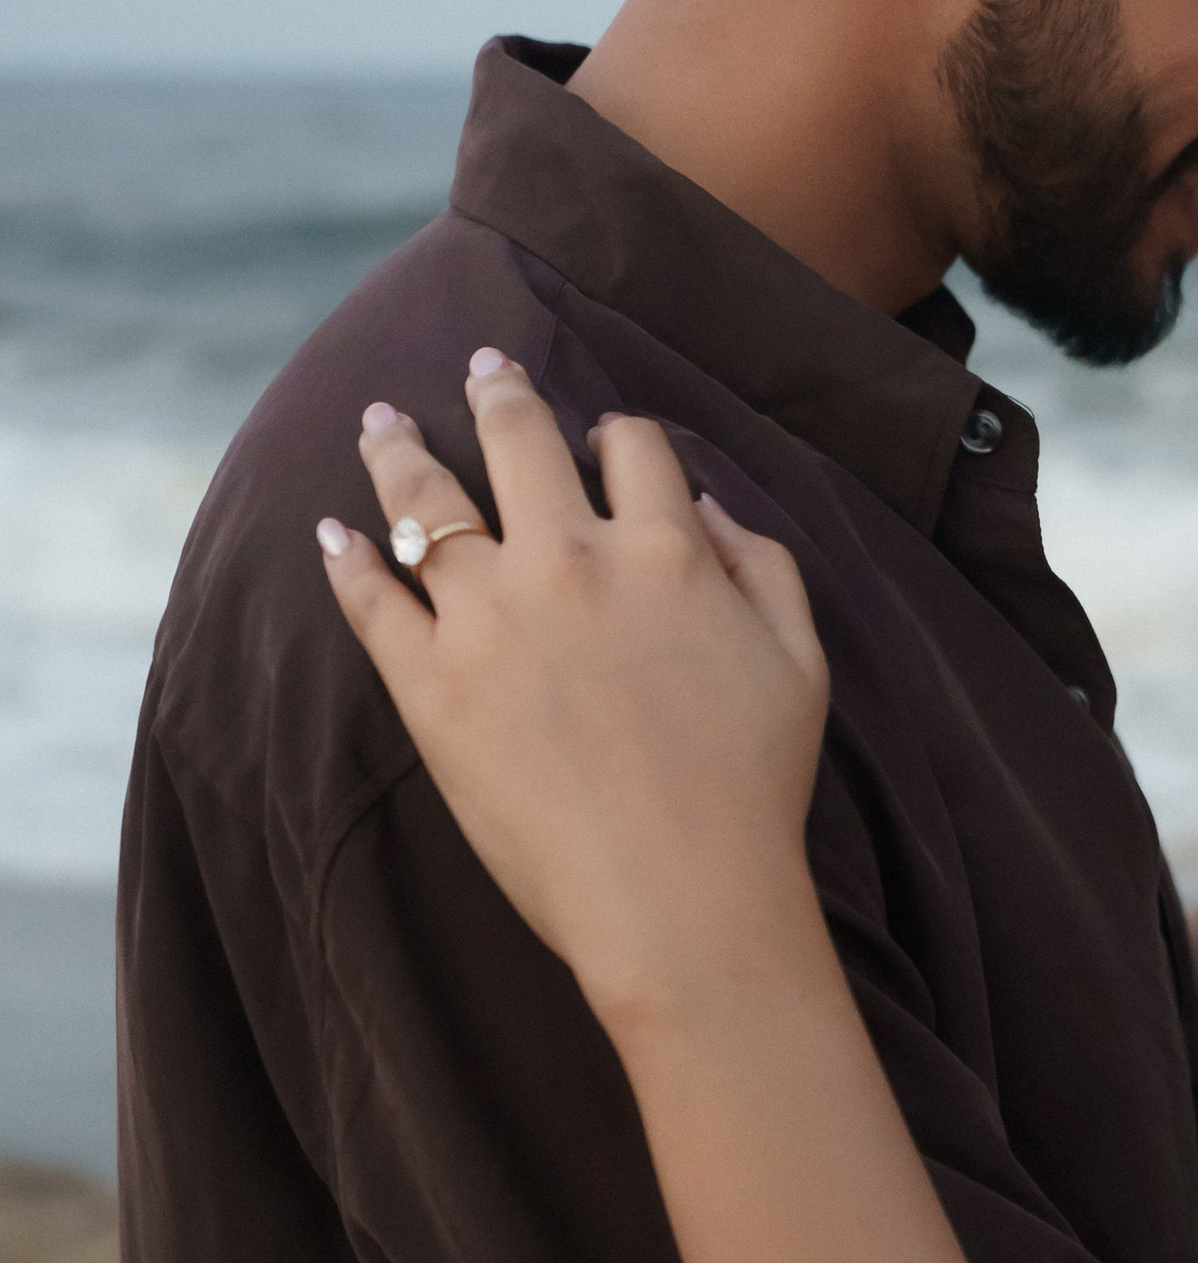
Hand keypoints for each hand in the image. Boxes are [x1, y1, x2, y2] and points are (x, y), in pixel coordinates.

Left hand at [320, 356, 833, 1036]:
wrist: (680, 897)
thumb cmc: (753, 788)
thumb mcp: (800, 661)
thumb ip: (761, 565)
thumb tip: (705, 504)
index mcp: (666, 549)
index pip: (633, 448)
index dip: (619, 434)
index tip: (603, 436)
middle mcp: (571, 562)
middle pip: (519, 442)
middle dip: (498, 391)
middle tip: (480, 365)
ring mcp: (490, 620)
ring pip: (428, 503)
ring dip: (399, 450)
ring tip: (379, 420)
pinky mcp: (430, 687)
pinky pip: (372, 604)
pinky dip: (347, 561)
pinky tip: (332, 533)